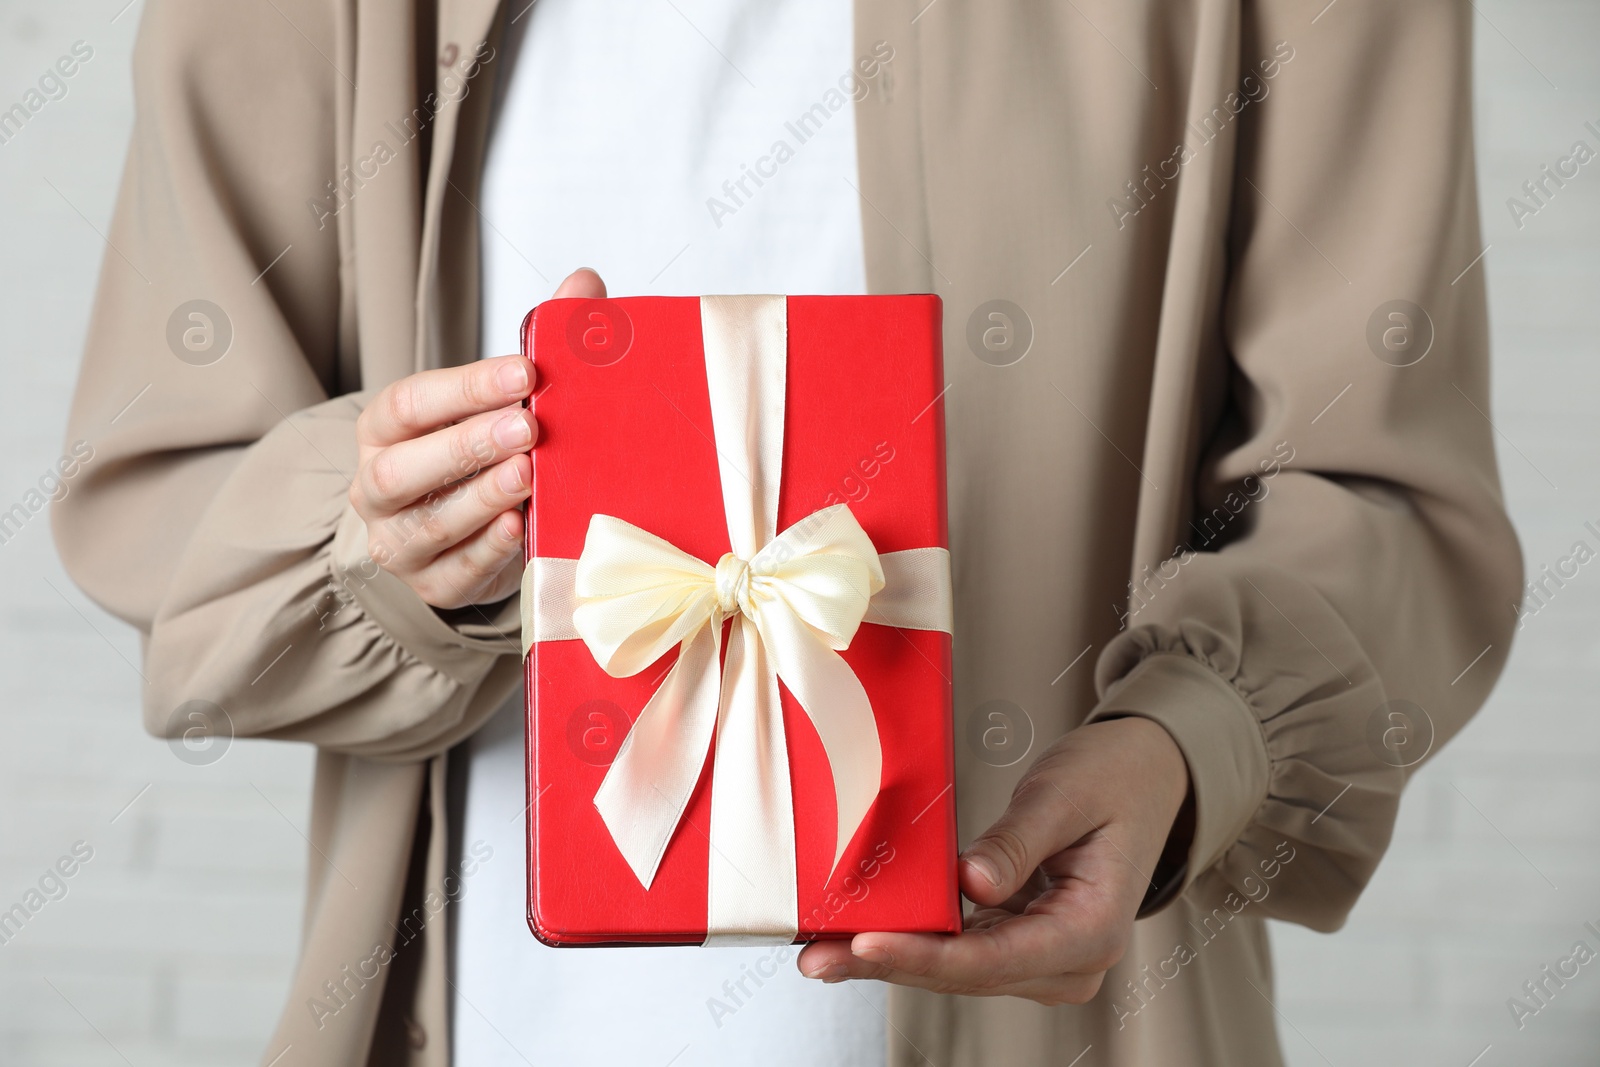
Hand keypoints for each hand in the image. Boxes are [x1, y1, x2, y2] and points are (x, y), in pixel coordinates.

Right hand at [350, 268, 605, 607]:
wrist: (465, 534)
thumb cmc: (483, 454)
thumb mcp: (504, 399)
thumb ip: (541, 340)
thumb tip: (585, 285)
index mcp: (387, 429)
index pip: (411, 402)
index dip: (465, 387)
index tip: (524, 372)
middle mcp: (378, 486)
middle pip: (404, 468)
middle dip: (466, 445)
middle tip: (528, 426)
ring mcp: (399, 542)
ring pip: (427, 523)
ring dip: (481, 498)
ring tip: (529, 475)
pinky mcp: (432, 586)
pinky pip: (455, 572)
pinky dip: (488, 551)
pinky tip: (519, 527)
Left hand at [797, 716, 1189, 1004]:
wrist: (1146, 777)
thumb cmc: (1114, 779)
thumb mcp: (1065, 795)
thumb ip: (1017, 842)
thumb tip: (970, 885)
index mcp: (1092, 930)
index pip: (996, 957)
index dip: (926, 955)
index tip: (869, 944)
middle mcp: (1070, 960)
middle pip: (967, 973)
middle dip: (890, 964)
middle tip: (817, 957)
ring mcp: (1045, 958)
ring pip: (956, 970)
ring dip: (891, 960)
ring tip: (822, 952)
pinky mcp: (1022, 943)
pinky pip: (960, 951)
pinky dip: (912, 942)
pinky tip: (861, 936)